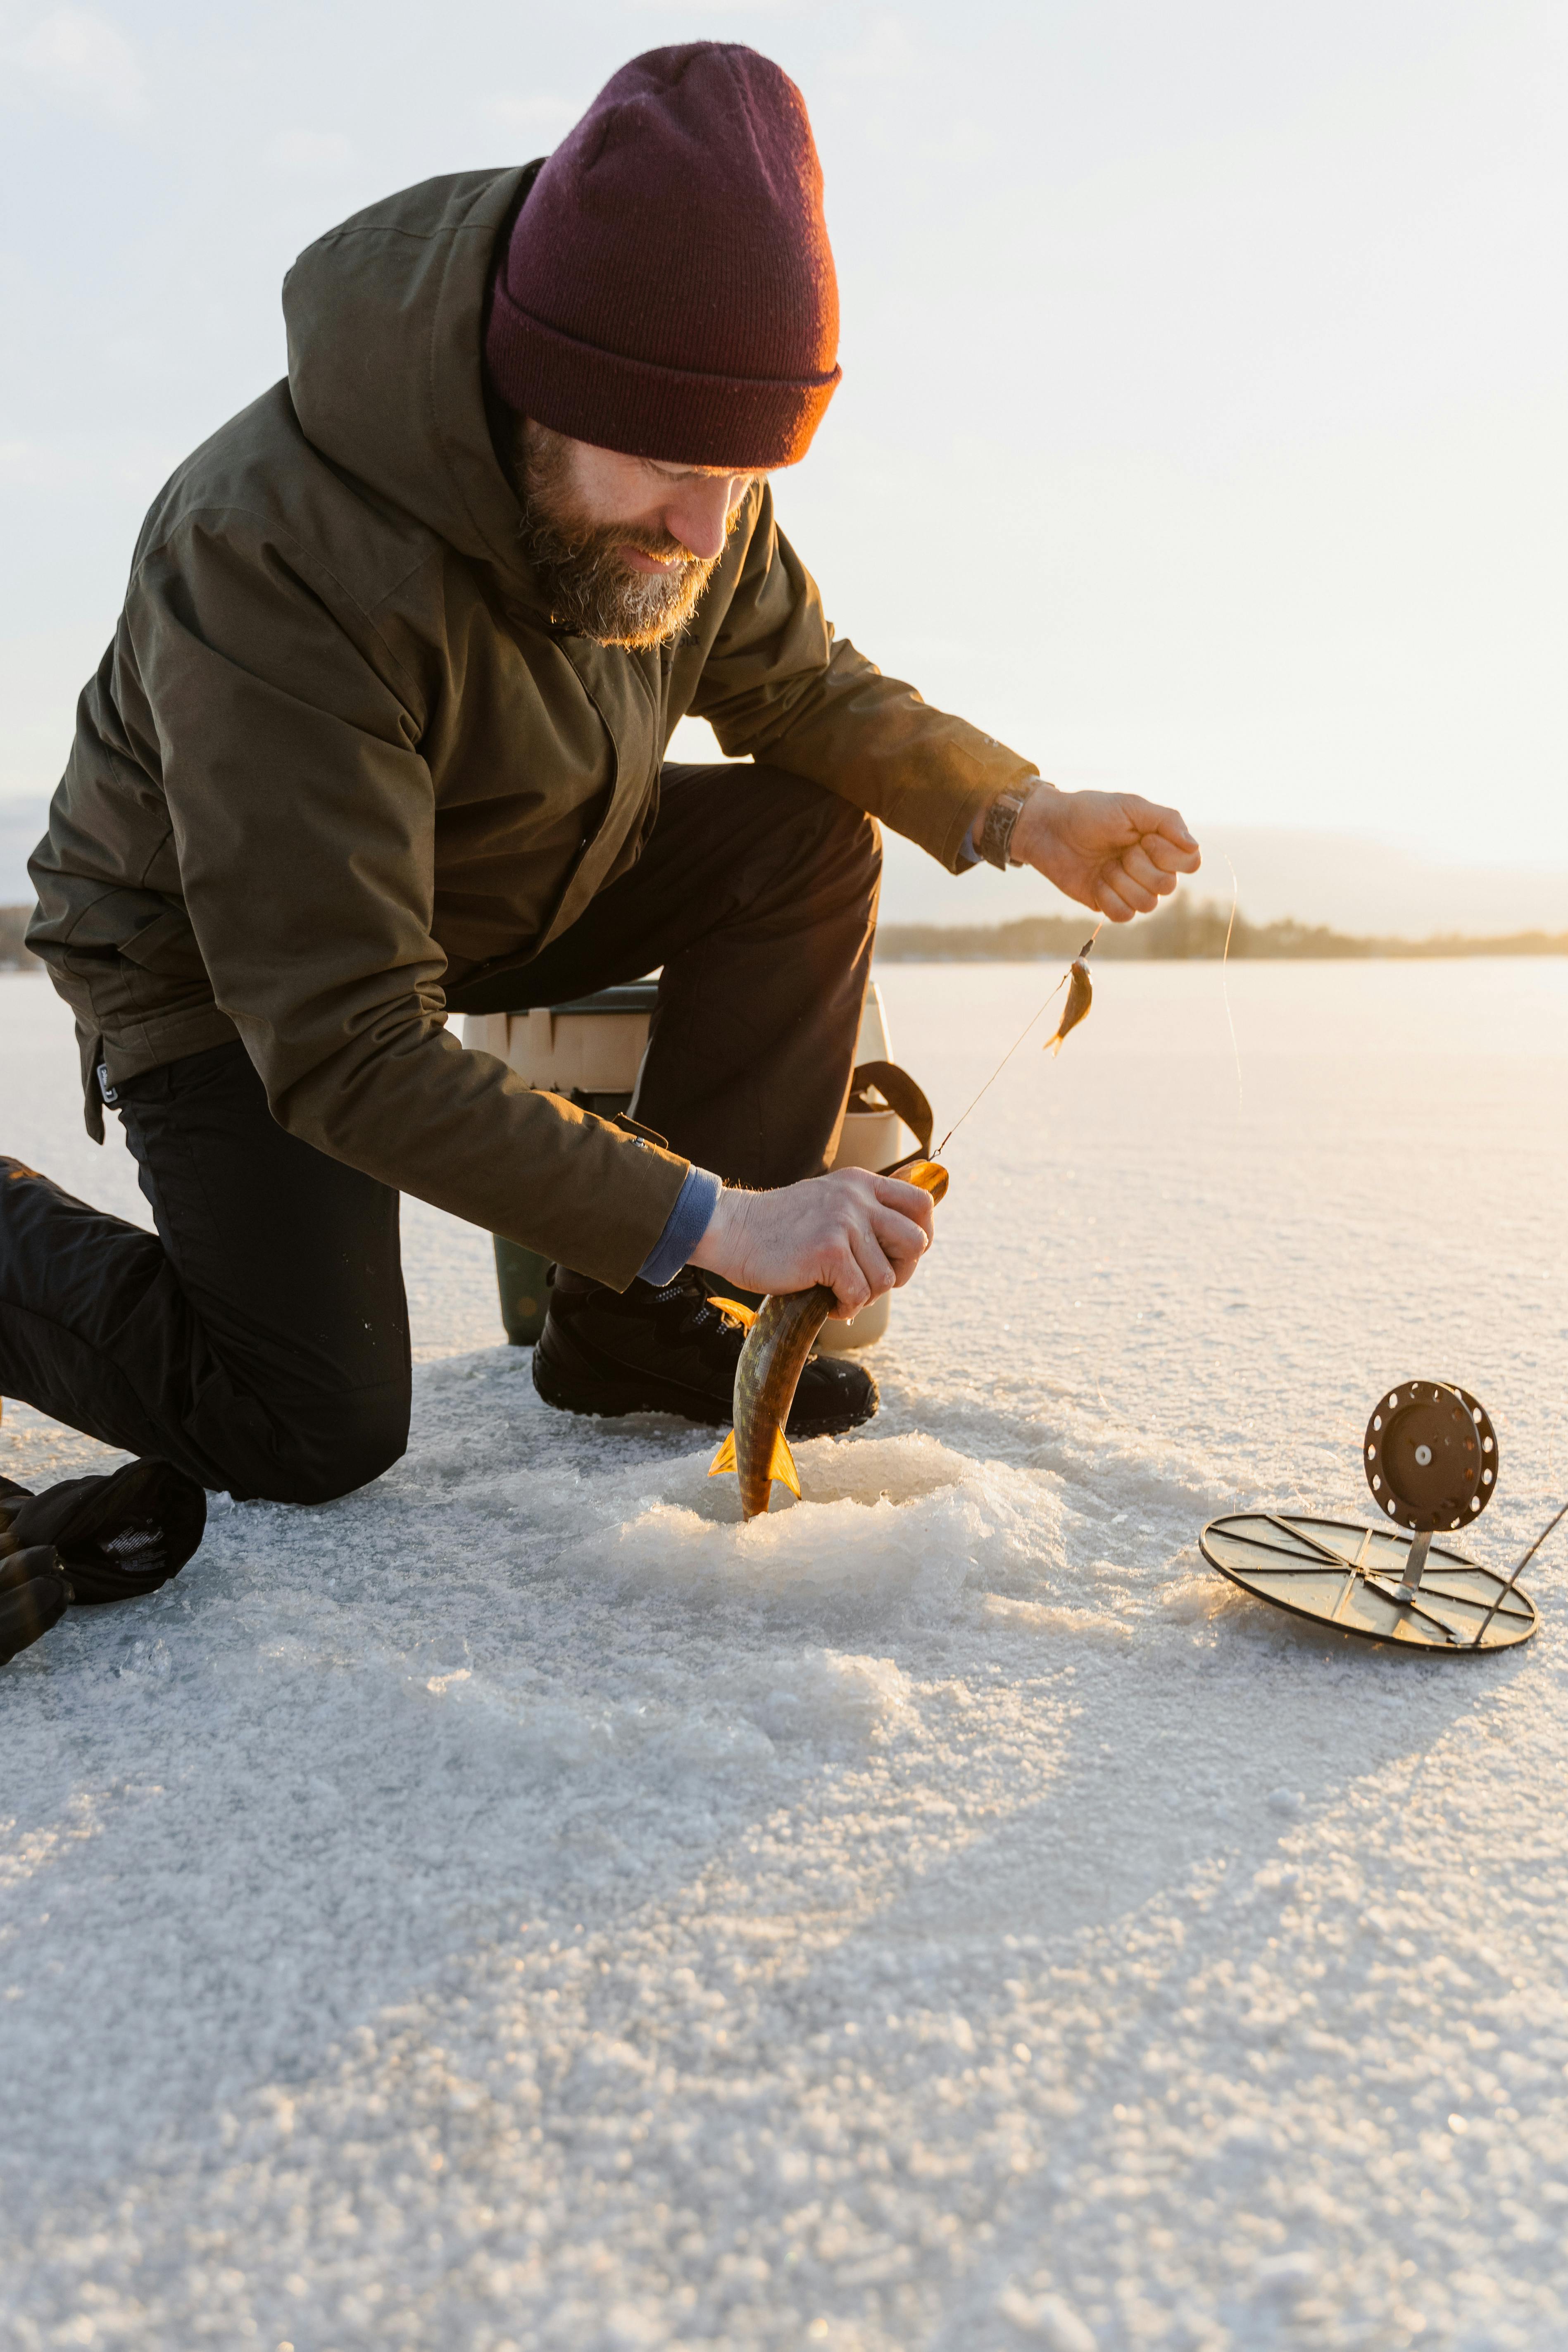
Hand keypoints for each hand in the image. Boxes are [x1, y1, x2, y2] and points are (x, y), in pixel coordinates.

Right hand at [689, 1168, 936, 1318]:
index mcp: (861, 1183)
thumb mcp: (829, 1200)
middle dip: (899, 1272)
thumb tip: (908, 1238)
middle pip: (916, 1242)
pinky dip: (845, 1307)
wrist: (732, 1232)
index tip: (898, 1256)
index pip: (921, 1203)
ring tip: (837, 1291)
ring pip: (886, 1278)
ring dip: (865, 1295)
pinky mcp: (828, 1251)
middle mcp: (857, 1198)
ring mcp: (844, 1222)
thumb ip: (863, 1210)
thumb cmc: (779, 1228)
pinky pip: (859, 1294)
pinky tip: (826, 1300)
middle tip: (869, 1281)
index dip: (921, 1235)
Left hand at [1012, 785, 1199, 921]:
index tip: (1145, 838)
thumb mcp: (1130, 806)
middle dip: (1140, 867)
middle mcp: (1150, 868)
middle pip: (1168, 886)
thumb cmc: (1089, 812)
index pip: (1190, 863)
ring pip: (1148, 905)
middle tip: (1119, 851)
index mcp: (1161, 843)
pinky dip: (1109, 898)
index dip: (1170, 856)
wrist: (1049, 829)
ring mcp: (1130, 887)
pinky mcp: (1109, 903)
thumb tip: (1194, 847)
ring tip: (1104, 865)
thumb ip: (1167, 820)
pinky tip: (1096, 882)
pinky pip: (1124, 915)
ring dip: (1122, 882)